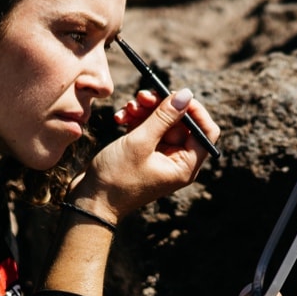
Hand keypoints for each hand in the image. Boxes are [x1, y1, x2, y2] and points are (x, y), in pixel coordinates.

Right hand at [74, 88, 219, 219]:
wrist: (89, 201)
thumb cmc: (116, 178)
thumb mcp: (140, 143)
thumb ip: (164, 117)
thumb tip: (187, 94)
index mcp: (185, 165)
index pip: (206, 131)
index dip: (195, 109)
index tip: (175, 94)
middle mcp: (177, 161)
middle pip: (181, 122)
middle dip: (161, 106)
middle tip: (142, 96)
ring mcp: (160, 156)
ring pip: (162, 122)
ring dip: (145, 110)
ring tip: (129, 106)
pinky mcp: (144, 153)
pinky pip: (147, 129)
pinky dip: (135, 120)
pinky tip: (120, 118)